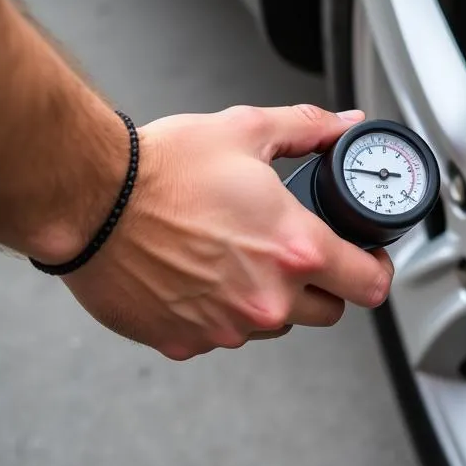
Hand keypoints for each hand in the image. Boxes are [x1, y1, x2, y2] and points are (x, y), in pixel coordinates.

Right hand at [61, 104, 392, 359]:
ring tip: (239, 255)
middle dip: (325, 284)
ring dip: (272, 298)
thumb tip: (345, 124)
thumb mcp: (247, 130)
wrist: (89, 199)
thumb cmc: (163, 168)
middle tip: (300, 251)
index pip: (370, 284)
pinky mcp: (186, 342)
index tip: (366, 258)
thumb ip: (309, 129)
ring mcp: (227, 328)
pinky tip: (200, 274)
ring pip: (276, 325)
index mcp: (295, 249)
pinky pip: (223, 334)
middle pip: (329, 311)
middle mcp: (268, 299)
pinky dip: (221, 311)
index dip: (376, 270)